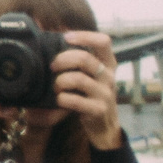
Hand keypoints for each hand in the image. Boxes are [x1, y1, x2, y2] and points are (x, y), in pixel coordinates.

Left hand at [52, 31, 123, 149]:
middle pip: (84, 58)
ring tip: (56, 87)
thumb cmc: (92, 95)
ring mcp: (106, 94)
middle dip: (62, 60)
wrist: (105, 126)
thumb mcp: (92, 76)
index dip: (84, 36)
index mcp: (109, 64)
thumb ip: (81, 61)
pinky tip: (60, 100)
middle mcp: (109, 76)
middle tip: (53, 66)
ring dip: (60, 81)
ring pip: (78, 79)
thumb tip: (58, 40)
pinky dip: (62, 99)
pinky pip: (75, 100)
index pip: (103, 41)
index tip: (66, 37)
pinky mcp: (99, 110)